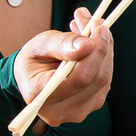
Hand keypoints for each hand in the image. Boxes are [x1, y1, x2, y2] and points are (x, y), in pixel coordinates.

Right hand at [16, 13, 116, 127]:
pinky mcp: (90, 107)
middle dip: (102, 48)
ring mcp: (77, 113)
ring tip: (94, 30)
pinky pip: (105, 83)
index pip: (79, 79)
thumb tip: (89, 45)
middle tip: (99, 23)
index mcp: (41, 95)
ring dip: (105, 52)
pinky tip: (95, 47)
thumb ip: (63, 43)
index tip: (99, 26)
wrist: (31, 78)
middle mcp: (60, 111)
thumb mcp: (41, 45)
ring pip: (104, 81)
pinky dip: (104, 61)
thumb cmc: (33, 60)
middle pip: (96, 80)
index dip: (95, 52)